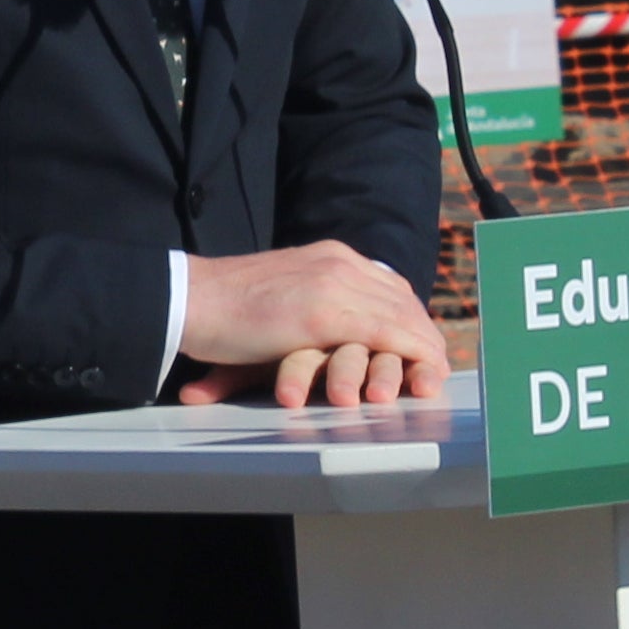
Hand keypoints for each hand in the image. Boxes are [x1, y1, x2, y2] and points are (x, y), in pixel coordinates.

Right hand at [170, 241, 450, 410]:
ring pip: (399, 316)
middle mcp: (339, 261)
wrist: (190, 298)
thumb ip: (311, 301)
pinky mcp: (323, 313)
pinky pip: (382, 334)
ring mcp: (333, 283)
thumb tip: (329, 329)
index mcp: (329, 255)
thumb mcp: (281, 294)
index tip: (422, 342)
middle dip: (424, 333)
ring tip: (435, 373)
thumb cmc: (224, 306)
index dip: (410, 316)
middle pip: (402, 299)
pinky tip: (421, 372)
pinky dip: (409, 354)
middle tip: (438, 364)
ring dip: (422, 347)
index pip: (388, 284)